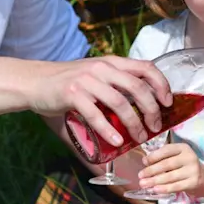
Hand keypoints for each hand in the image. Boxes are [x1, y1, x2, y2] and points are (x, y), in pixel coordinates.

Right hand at [32, 56, 171, 147]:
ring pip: (120, 103)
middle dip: (152, 109)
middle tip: (156, 126)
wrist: (35, 81)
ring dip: (134, 123)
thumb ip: (115, 84)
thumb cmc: (68, 81)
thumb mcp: (96, 75)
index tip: (168, 102)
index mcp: (111, 62)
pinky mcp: (73, 94)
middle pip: (138, 87)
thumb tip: (141, 106)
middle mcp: (102, 68)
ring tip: (139, 137)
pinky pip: (96, 114)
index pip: (145, 67)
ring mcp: (87, 80)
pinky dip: (108, 130)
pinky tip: (116, 141)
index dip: (161, 84)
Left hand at [137, 142, 203, 195]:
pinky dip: (164, 188)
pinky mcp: (194, 182)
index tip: (144, 162)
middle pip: (167, 164)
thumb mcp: (177, 157)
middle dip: (151, 170)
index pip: (167, 150)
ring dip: (155, 181)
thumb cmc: (185, 167)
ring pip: (170, 176)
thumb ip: (163, 157)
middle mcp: (189, 157)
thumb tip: (145, 161)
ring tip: (144, 184)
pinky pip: (176, 186)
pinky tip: (155, 189)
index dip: (154, 156)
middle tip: (140, 176)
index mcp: (183, 148)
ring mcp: (193, 170)